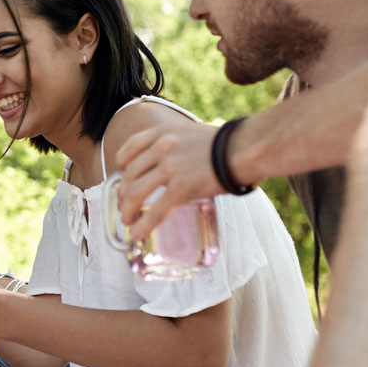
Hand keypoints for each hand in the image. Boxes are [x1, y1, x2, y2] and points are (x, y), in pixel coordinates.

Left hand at [111, 116, 228, 240]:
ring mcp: (169, 168)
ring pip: (136, 193)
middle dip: (123, 193)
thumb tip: (175, 161)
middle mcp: (161, 148)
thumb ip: (176, 144)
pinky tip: (139, 234)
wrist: (245, 148)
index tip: (122, 176)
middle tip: (124, 205)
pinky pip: (155, 210)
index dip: (121, 165)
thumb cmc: (227, 143)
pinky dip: (143, 225)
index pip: (130, 147)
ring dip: (127, 210)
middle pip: (130, 174)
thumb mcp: (192, 132)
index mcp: (163, 132)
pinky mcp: (180, 188)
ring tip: (127, 221)